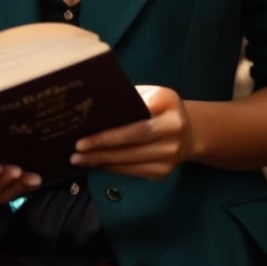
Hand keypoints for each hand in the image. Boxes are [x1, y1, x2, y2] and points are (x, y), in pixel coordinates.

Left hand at [70, 85, 194, 179]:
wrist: (189, 132)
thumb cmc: (159, 108)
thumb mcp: (149, 94)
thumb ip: (128, 98)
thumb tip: (92, 107)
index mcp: (168, 102)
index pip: (136, 120)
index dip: (110, 132)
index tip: (83, 136)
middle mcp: (174, 129)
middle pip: (133, 142)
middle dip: (102, 148)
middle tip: (76, 151)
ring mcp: (171, 154)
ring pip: (131, 160)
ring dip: (102, 161)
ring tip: (78, 160)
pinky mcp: (164, 171)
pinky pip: (133, 171)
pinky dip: (112, 168)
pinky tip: (96, 164)